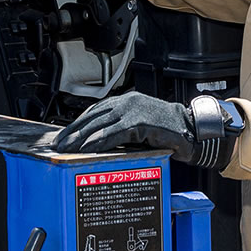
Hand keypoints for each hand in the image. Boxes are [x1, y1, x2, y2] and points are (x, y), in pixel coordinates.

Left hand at [53, 91, 238, 168]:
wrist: (192, 130)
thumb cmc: (167, 131)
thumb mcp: (139, 127)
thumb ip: (119, 130)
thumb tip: (96, 143)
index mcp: (125, 101)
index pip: (94, 111)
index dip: (76, 124)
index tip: (63, 135)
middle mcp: (127, 102)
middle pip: (93, 117)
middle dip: (73, 132)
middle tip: (58, 144)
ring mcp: (134, 110)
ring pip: (100, 124)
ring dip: (82, 138)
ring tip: (69, 149)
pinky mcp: (141, 121)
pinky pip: (116, 132)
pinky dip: (100, 141)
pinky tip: (89, 149)